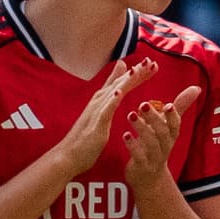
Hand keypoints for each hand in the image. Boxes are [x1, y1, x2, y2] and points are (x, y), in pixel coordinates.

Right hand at [41, 65, 141, 187]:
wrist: (68, 156)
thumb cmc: (85, 139)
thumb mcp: (100, 116)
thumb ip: (109, 101)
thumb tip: (117, 87)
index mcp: (102, 101)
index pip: (121, 83)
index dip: (136, 72)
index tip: (151, 63)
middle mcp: (98, 102)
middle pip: (120, 83)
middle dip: (136, 72)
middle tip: (151, 61)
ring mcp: (96, 112)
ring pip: (113, 92)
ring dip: (126, 80)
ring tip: (138, 69)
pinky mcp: (95, 124)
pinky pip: (104, 110)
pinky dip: (111, 99)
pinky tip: (119, 91)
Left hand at [122, 91, 187, 196]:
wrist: (148, 178)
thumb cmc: (158, 146)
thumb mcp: (169, 127)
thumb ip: (180, 107)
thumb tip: (196, 88)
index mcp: (171, 135)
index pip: (176, 125)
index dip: (173, 116)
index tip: (168, 105)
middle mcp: (165, 146)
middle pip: (163, 133)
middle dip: (154, 118)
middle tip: (143, 104)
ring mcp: (154, 157)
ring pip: (150, 143)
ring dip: (141, 128)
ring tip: (131, 115)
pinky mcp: (142, 166)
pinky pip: (139, 156)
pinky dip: (133, 145)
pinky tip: (125, 135)